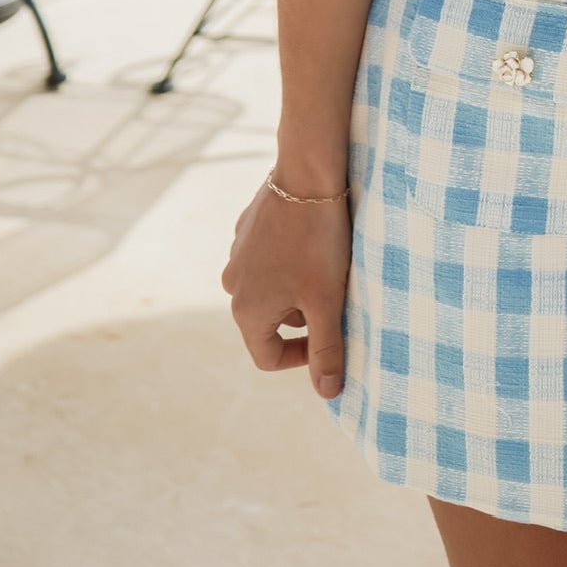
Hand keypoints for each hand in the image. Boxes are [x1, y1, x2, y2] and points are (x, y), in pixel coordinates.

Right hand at [222, 179, 352, 398]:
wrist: (307, 173)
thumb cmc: (319, 242)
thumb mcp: (327, 301)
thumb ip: (326, 350)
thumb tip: (328, 394)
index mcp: (247, 310)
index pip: (269, 357)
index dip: (303, 357)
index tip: (332, 336)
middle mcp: (233, 284)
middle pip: (270, 322)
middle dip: (303, 316)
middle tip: (333, 295)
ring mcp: (237, 254)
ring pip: (270, 289)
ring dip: (297, 287)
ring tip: (326, 266)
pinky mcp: (247, 228)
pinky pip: (268, 259)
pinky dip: (290, 260)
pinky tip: (312, 239)